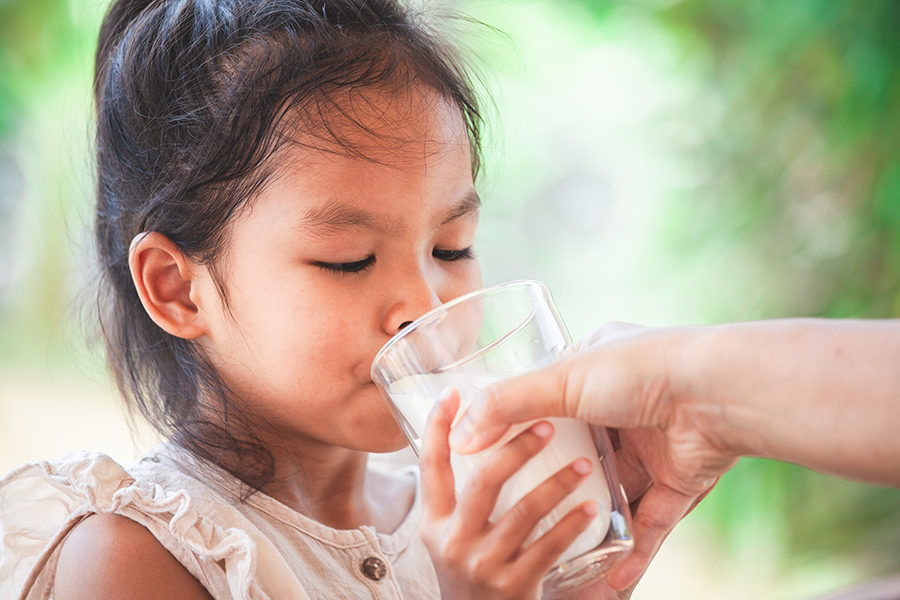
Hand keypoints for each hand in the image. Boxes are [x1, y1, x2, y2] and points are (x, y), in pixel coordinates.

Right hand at [419, 388, 600, 599]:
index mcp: (436, 522)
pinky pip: (550, 546)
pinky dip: (574, 524)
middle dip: (517, 447)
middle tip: (547, 425)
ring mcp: (483, 565)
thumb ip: (471, 494)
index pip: (431, 464)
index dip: (439, 426)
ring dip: (557, 483)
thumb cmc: (479, 575)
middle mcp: (453, 541)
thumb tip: (478, 429)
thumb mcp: (462, 535)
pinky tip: (592, 507)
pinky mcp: (515, 587)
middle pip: (484, 480)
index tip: (452, 392)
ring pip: (524, 511)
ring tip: (584, 464)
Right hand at [448, 324, 737, 589]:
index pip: (551, 402)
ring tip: (551, 553)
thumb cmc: (638, 371)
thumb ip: (506, 404)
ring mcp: (651, 450)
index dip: (525, 429)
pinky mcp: (675, 485)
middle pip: (579, 454)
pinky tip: (605, 579)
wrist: (714, 393)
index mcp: (598, 373)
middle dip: (553, 483)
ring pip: (612, 494)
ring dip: (588, 523)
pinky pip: (647, 526)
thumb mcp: (560, 377)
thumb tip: (458, 437)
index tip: (493, 459)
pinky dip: (628, 553)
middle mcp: (624, 410)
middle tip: (514, 513)